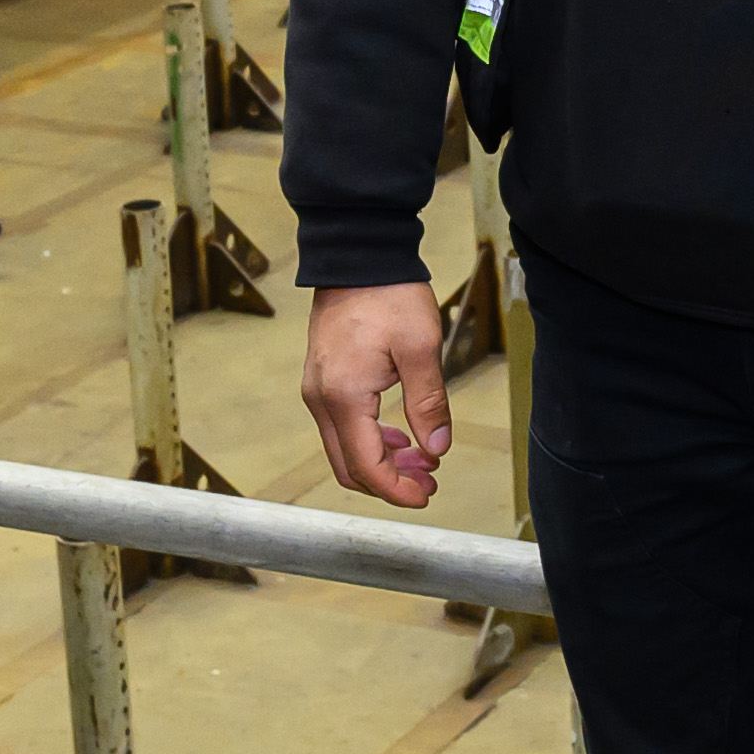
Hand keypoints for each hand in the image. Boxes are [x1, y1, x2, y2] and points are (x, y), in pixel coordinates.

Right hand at [303, 281, 450, 507]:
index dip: (397, 490)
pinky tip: (399, 436)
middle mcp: (321, 400)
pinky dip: (369, 441)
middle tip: (429, 481)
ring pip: (343, 449)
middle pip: (349, 466)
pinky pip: (341, 427)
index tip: (426, 495)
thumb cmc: (389, 296)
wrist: (359, 258)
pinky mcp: (321, 381)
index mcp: (344, 397)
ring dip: (381, 462)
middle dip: (390, 482)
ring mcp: (316, 390)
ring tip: (422, 460)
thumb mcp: (421, 348)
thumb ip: (429, 404)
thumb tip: (437, 449)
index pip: (366, 466)